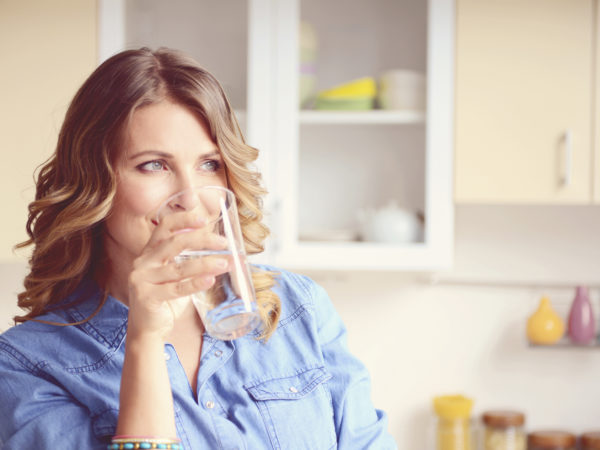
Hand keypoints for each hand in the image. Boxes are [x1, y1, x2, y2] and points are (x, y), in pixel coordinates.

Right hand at [125, 211, 228, 339]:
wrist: (148, 329)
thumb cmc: (166, 299)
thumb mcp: (175, 275)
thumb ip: (189, 260)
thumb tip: (224, 251)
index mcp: (149, 252)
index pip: (164, 227)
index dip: (184, 220)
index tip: (204, 219)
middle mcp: (143, 263)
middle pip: (175, 243)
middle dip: (202, 240)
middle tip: (224, 243)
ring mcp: (142, 280)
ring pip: (179, 268)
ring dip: (206, 264)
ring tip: (226, 263)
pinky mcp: (147, 298)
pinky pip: (176, 289)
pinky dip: (195, 283)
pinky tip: (210, 280)